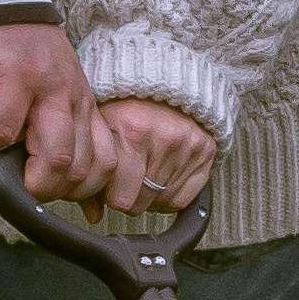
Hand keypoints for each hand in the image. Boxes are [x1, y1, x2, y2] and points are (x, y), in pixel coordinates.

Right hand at [0, 19, 111, 206]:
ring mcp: (47, 89)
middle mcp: (74, 101)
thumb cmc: (23, 58)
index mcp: (85, 108)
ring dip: (26, 179)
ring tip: (0, 178)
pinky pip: (0, 128)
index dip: (85, 193)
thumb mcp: (54, 98)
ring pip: (55, 155)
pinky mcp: (14, 78)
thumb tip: (86, 203)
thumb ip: (65, 140)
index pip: (106, 164)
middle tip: (24, 191)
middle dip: (53, 192)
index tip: (57, 200)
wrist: (4, 1)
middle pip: (81, 167)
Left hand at [98, 97, 217, 214]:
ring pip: (161, 202)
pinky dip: (168, 198)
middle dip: (128, 198)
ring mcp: (188, 146)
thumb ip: (93, 170)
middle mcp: (165, 139)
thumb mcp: (101, 130)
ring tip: (141, 176)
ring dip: (147, 197)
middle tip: (123, 180)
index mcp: (133, 132)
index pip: (121, 198)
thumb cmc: (126, 108)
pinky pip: (183, 199)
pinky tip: (158, 182)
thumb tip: (93, 215)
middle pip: (140, 203)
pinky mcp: (206, 152)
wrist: (161, 84)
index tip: (108, 186)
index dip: (110, 196)